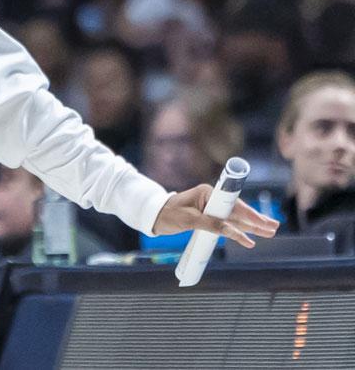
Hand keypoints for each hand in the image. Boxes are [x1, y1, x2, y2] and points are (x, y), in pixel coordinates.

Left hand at [152, 184, 279, 247]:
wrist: (154, 216)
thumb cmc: (169, 214)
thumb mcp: (189, 220)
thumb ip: (211, 224)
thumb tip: (232, 231)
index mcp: (208, 193)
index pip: (233, 204)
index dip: (249, 214)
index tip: (260, 222)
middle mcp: (213, 199)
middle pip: (239, 211)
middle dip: (257, 220)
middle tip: (274, 228)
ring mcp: (212, 208)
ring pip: (236, 218)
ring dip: (253, 226)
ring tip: (271, 232)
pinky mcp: (210, 217)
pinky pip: (228, 223)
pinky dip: (240, 230)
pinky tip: (252, 236)